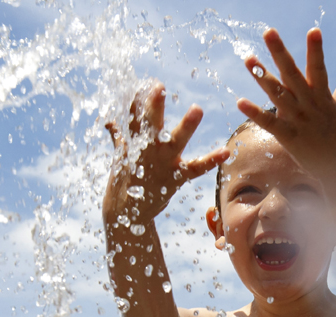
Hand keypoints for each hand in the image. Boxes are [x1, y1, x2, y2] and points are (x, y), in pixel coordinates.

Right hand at [104, 83, 227, 226]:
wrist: (126, 214)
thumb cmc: (123, 182)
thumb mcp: (120, 157)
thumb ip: (119, 137)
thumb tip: (109, 122)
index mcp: (134, 143)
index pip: (134, 116)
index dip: (139, 99)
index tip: (148, 82)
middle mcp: (147, 151)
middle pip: (150, 124)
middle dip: (153, 106)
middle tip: (158, 87)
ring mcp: (162, 164)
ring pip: (174, 141)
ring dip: (185, 125)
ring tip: (197, 108)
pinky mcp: (175, 179)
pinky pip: (195, 168)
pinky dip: (211, 160)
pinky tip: (226, 151)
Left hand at [237, 28, 335, 186]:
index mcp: (322, 96)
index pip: (319, 68)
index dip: (316, 50)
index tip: (313, 30)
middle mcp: (310, 104)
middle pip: (293, 74)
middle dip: (281, 53)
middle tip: (269, 32)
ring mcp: (299, 120)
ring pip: (278, 94)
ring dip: (262, 77)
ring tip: (248, 59)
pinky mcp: (289, 137)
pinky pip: (269, 123)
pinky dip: (255, 113)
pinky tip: (240, 101)